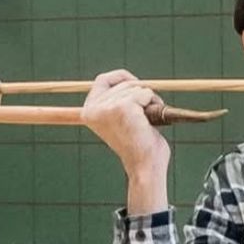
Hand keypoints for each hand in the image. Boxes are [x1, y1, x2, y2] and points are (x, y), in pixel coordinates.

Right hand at [81, 69, 170, 213]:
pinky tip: (152, 120)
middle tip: (151, 108)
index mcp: (89, 112)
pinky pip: (145, 93)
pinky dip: (154, 103)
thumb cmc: (138, 146)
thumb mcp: (123, 121)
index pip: (102, 80)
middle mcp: (93, 108)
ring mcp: (107, 107)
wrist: (145, 165)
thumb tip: (131, 81)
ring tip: (150, 120)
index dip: (121, 77)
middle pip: (122, 82)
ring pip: (136, 87)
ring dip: (150, 99)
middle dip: (141, 91)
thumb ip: (120, 103)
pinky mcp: (122, 107)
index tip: (137, 84)